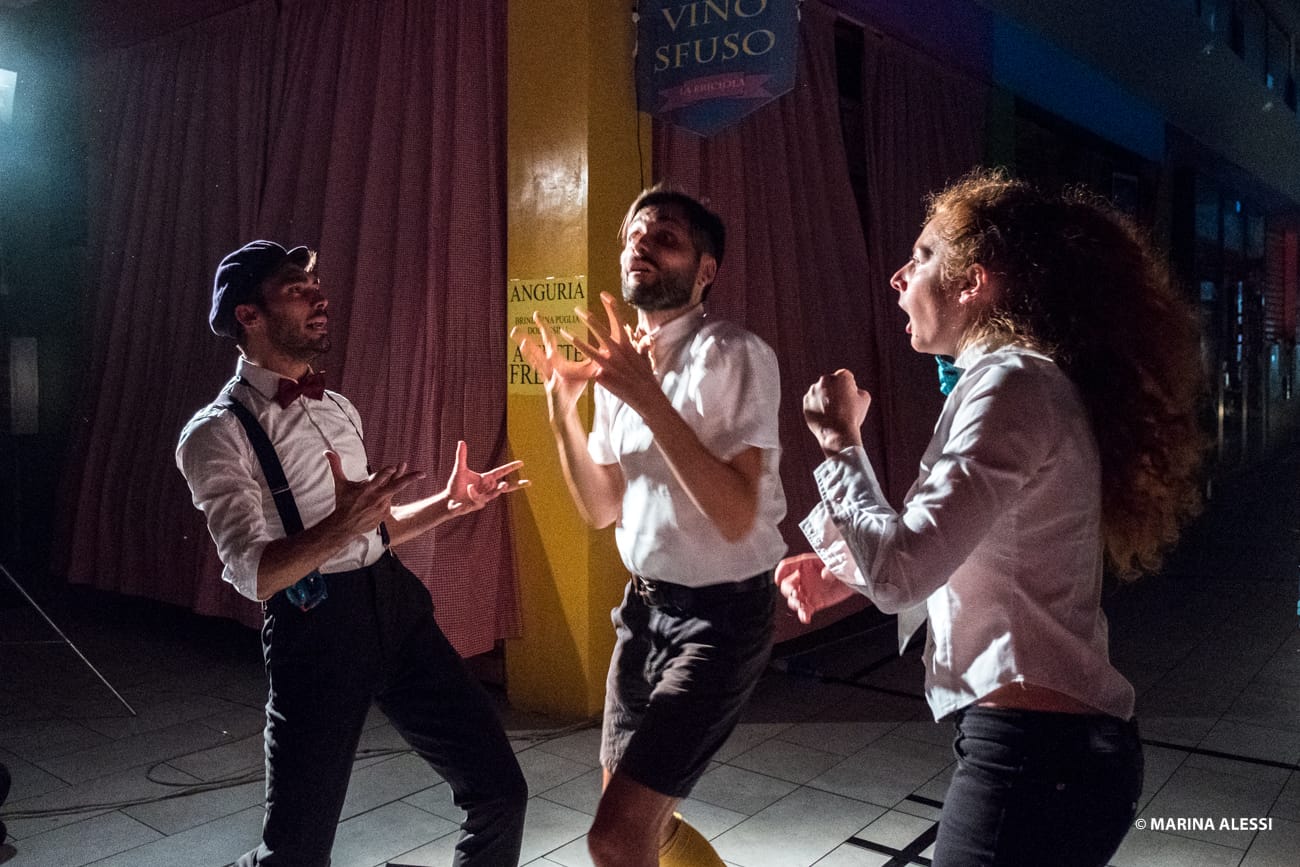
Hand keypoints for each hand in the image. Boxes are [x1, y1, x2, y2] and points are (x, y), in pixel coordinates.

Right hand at [325, 450, 422, 535]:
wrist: (345, 526)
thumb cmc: (343, 502)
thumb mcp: (340, 484)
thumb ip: (336, 466)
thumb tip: (327, 451)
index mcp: (366, 489)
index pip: (379, 478)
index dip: (386, 472)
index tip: (394, 466)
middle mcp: (376, 497)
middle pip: (396, 486)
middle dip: (409, 479)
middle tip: (422, 474)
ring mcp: (382, 506)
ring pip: (395, 491)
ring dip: (403, 481)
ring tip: (418, 474)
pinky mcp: (386, 513)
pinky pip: (390, 500)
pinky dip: (388, 496)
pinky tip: (380, 497)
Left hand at [443, 440, 529, 515]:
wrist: (448, 501)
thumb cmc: (455, 485)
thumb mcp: (459, 469)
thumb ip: (461, 456)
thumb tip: (461, 442)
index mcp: (486, 479)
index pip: (501, 471)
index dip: (511, 467)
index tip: (522, 463)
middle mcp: (488, 488)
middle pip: (506, 486)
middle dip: (517, 485)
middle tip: (529, 482)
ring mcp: (485, 498)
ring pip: (494, 493)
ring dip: (499, 489)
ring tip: (504, 483)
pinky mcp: (478, 505)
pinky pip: (478, 498)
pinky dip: (473, 494)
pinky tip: (469, 488)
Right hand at [511, 312, 596, 421]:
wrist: (564, 408)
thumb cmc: (572, 389)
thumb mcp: (584, 372)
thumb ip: (591, 360)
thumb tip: (605, 349)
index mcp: (554, 359)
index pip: (549, 339)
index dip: (544, 327)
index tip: (536, 314)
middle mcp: (548, 364)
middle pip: (543, 343)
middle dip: (540, 329)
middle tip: (534, 313)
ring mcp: (548, 374)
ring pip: (537, 360)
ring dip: (531, 351)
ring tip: (523, 341)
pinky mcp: (551, 386)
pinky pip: (545, 378)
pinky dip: (540, 374)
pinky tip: (535, 374)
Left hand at [562, 293, 663, 415]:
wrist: (646, 397)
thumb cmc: (645, 377)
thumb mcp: (641, 357)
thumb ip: (635, 346)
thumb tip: (636, 335)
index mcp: (627, 344)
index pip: (618, 320)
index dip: (611, 306)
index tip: (603, 294)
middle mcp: (617, 352)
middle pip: (600, 330)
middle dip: (588, 319)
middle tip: (577, 309)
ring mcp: (608, 365)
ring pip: (588, 350)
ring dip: (576, 340)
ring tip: (563, 332)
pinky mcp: (601, 377)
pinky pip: (589, 370)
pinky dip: (582, 368)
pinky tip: (569, 369)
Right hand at [775, 552, 856, 624]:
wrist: (853, 577)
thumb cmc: (842, 565)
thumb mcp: (836, 563)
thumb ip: (830, 568)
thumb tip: (825, 575)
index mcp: (805, 564)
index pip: (786, 566)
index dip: (780, 573)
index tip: (778, 580)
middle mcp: (803, 578)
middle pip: (787, 584)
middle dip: (788, 591)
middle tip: (795, 594)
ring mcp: (807, 591)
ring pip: (793, 599)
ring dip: (794, 603)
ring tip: (801, 605)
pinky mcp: (814, 603)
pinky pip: (805, 610)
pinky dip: (804, 615)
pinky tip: (806, 618)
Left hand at [803, 370, 870, 455]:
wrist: (838, 433)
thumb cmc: (853, 416)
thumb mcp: (864, 399)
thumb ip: (857, 389)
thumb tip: (851, 390)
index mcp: (841, 376)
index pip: (845, 376)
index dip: (849, 386)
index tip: (850, 397)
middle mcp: (825, 380)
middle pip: (831, 382)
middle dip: (835, 390)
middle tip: (841, 404)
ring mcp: (813, 391)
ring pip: (821, 391)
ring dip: (825, 397)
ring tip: (833, 412)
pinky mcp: (806, 402)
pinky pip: (813, 402)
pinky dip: (817, 406)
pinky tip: (825, 415)